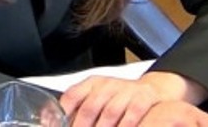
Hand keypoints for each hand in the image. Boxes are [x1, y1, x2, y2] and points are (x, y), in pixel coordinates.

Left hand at [59, 74, 207, 125]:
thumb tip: (53, 121)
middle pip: (90, 108)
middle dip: (82, 126)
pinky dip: (125, 125)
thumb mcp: (99, 97)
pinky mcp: (143, 99)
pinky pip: (132, 115)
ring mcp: (126, 91)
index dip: (64, 113)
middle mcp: (107, 86)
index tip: (58, 125)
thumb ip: (79, 109)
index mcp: (93, 84)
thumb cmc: (121, 97)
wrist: (154, 90)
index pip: (73, 96)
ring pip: (110, 113)